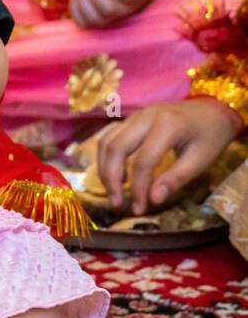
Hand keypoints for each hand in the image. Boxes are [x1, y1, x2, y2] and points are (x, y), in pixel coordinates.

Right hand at [95, 98, 243, 212]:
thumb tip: (154, 199)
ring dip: (105, 169)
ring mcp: (136, 115)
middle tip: (117, 203)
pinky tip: (116, 173)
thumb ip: (175, 179)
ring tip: (114, 191)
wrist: (213, 109)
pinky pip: (109, 136)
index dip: (138, 188)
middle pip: (116, 148)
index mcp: (167, 126)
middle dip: (111, 179)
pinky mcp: (131, 119)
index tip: (140, 209)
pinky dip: (106, 156)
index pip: (143, 161)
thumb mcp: (200, 160)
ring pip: (107, 141)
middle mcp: (146, 116)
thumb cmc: (210, 136)